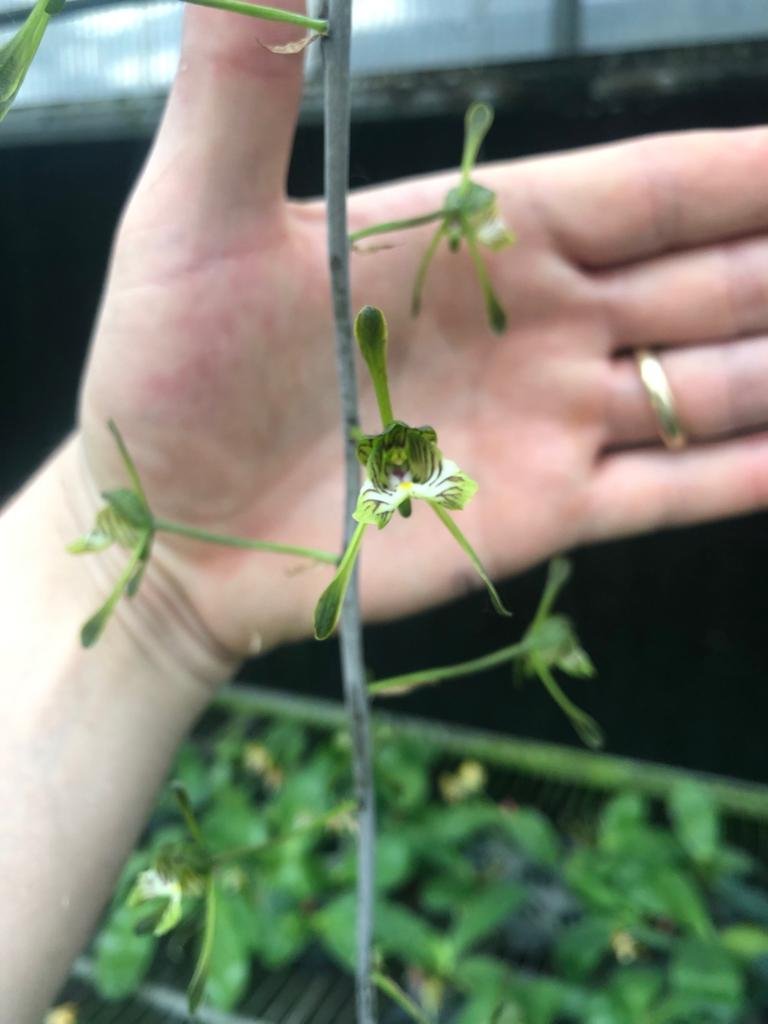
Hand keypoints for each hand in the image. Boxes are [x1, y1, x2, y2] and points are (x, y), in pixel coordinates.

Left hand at [79, 1, 767, 655]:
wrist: (168, 525)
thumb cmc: (169, 369)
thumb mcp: (194, 215)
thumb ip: (246, 81)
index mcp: (485, 241)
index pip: (656, 191)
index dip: (753, 171)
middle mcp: (541, 328)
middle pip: (710, 280)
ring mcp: (548, 427)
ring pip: (708, 383)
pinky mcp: (540, 518)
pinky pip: (668, 491)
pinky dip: (741, 475)